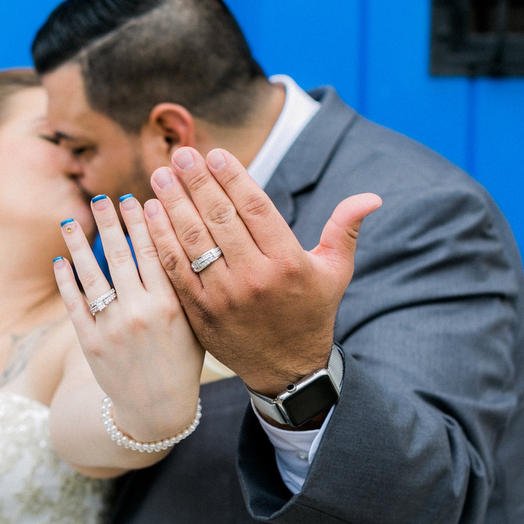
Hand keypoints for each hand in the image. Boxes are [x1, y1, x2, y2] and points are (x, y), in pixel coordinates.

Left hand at [53, 194, 204, 441]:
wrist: (156, 411)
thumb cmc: (181, 362)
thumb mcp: (194, 325)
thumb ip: (183, 288)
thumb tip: (173, 240)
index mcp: (170, 306)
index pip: (154, 252)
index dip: (142, 223)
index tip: (135, 199)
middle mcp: (139, 313)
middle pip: (120, 256)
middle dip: (109, 223)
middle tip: (100, 198)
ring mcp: (111, 328)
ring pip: (91, 275)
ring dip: (78, 245)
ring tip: (70, 221)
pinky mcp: (90, 343)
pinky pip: (74, 304)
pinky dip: (66, 281)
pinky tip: (61, 261)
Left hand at [143, 146, 381, 396]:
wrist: (286, 370)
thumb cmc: (312, 313)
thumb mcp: (335, 272)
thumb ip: (344, 230)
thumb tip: (372, 196)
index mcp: (287, 262)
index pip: (254, 208)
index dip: (232, 177)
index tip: (214, 153)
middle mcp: (254, 277)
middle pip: (219, 218)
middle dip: (197, 182)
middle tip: (181, 155)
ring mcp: (224, 296)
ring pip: (193, 240)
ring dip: (173, 204)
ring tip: (161, 176)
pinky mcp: (201, 311)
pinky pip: (175, 269)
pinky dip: (161, 240)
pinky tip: (151, 214)